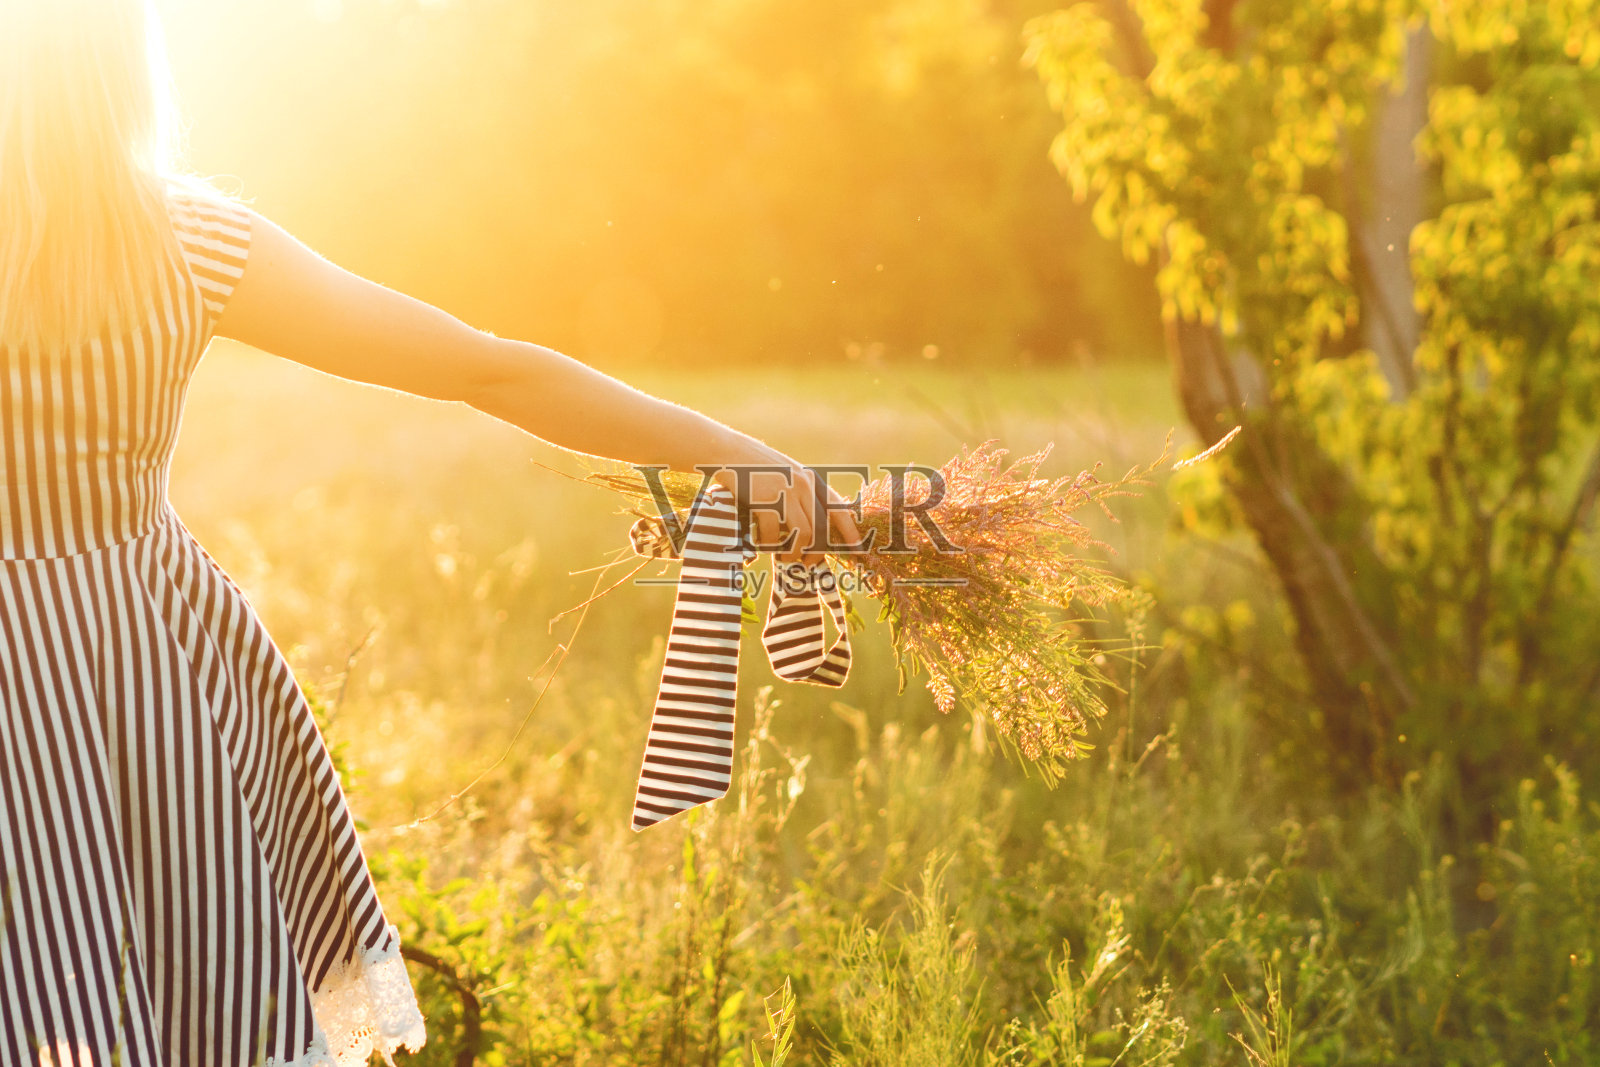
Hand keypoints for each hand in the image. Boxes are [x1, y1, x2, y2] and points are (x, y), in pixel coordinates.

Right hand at [711, 443, 862, 564]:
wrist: (729, 451)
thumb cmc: (756, 467)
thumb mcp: (787, 473)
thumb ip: (802, 493)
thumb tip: (816, 524)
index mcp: (811, 480)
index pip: (839, 509)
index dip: (850, 532)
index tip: (858, 550)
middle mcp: (803, 485)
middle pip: (821, 529)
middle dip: (816, 553)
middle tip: (807, 565)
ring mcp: (785, 492)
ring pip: (803, 535)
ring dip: (794, 553)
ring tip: (785, 560)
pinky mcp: (765, 500)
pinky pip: (774, 533)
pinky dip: (769, 545)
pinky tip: (762, 546)